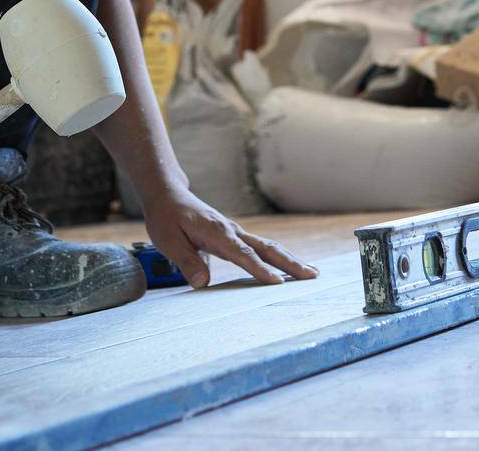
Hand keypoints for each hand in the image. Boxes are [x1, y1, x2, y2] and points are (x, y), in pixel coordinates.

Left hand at [141, 185, 317, 287]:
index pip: (243, 254)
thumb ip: (187, 261)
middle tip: (312, 276)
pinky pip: (260, 247)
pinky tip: (287, 267)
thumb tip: (202, 283)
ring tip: (311, 273)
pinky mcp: (234, 236)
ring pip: (268, 247)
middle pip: (266, 248)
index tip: (277, 283)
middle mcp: (232, 231)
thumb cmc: (167, 217)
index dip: (260, 269)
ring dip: (289, 260)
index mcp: (218, 233)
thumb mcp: (169, 241)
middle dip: (290, 263)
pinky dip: (277, 257)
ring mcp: (235, 233)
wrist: (168, 195)